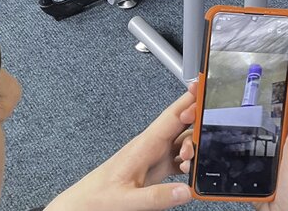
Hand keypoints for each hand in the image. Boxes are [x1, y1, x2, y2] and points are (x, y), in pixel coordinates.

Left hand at [45, 85, 197, 210]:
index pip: (172, 116)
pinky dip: (189, 163)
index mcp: (144, 146)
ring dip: (194, 150)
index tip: (204, 87)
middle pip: (182, 126)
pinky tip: (190, 172)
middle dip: (198, 130)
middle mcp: (151, 148)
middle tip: (204, 144)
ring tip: (192, 165)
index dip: (189, 100)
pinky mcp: (155, 170)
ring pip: (182, 143)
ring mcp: (154, 158)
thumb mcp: (127, 201)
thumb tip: (186, 191)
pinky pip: (179, 159)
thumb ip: (157, 197)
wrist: (83, 205)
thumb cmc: (97, 198)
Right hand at [176, 80, 287, 210]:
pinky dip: (203, 157)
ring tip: (190, 135)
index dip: (233, 88)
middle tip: (191, 110)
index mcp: (277, 125)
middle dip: (206, 110)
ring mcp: (248, 152)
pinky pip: (217, 159)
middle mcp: (260, 136)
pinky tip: (194, 154)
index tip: (213, 81)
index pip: (253, 98)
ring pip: (219, 137)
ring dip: (201, 134)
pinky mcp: (239, 170)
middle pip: (228, 115)